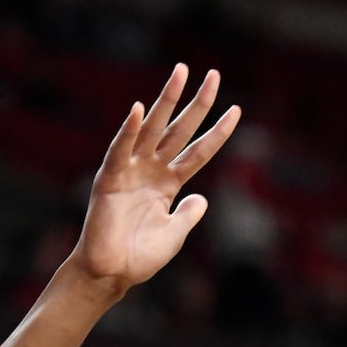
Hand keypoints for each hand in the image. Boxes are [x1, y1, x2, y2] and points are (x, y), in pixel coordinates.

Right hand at [67, 64, 239, 292]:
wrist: (112, 273)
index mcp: (168, 184)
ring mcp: (131, 172)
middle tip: (213, 74)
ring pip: (153, 129)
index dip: (218, 132)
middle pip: (179, 130)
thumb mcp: (175, 234)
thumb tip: (202, 198)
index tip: (237, 109)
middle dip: (196, 103)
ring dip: (166, 101)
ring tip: (181, 73)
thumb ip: (189, 214)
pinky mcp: (109, 178)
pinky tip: (139, 110)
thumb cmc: (140, 258)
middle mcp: (151, 171)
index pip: (198, 152)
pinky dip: (129, 131)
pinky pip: (121, 151)